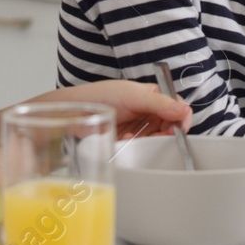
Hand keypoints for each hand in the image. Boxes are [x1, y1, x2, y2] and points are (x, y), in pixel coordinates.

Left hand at [0, 81, 191, 141]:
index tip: (179, 130)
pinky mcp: (124, 143)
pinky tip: (129, 146)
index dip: (180, 118)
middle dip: (166, 133)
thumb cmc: (91, 97)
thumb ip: (159, 103)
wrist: (61, 115)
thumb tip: (184, 110)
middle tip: (158, 139)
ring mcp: (133, 127)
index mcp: (148, 94)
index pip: (176, 106)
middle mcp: (143, 110)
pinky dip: (138, 150)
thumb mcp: (129, 95)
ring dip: (151, 143)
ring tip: (138, 140)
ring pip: (157, 139)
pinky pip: (141, 150)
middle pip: (169, 124)